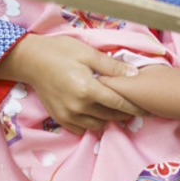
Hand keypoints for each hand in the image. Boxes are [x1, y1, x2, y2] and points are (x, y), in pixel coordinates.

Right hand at [6, 34, 144, 134]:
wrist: (31, 60)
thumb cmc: (60, 51)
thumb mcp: (87, 53)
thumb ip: (112, 67)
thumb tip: (134, 75)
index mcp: (87, 89)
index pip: (119, 103)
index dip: (136, 108)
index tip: (148, 110)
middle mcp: (78, 106)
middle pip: (110, 116)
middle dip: (125, 115)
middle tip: (136, 111)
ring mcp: (67, 115)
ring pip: (97, 125)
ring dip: (108, 120)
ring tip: (116, 111)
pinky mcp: (59, 118)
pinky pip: (81, 129)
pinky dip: (91, 123)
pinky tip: (95, 113)